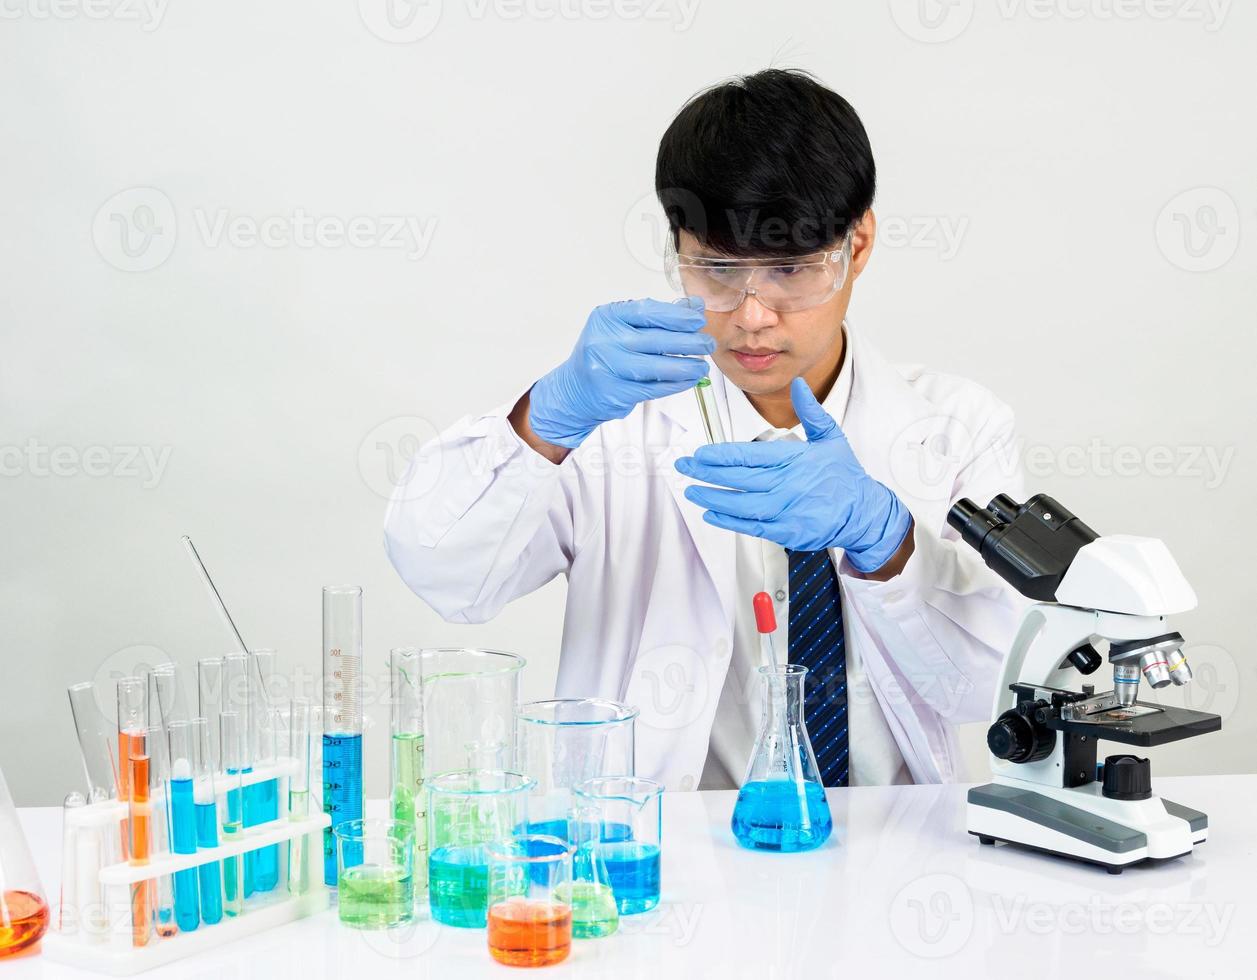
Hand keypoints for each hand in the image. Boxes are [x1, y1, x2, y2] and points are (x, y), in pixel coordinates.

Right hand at [528, 298, 712, 448]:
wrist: (575, 389)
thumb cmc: (603, 354)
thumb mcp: (624, 327)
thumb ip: (658, 316)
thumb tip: (694, 307)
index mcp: (608, 317)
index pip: (648, 311)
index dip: (678, 316)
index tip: (699, 320)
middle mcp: (604, 340)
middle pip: (656, 340)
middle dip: (689, 342)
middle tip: (708, 344)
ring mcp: (608, 368)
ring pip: (657, 367)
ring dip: (685, 367)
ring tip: (702, 366)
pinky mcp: (614, 393)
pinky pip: (653, 388)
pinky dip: (675, 385)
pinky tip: (688, 380)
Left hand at [675, 377, 912, 572]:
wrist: (863, 513)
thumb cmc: (844, 475)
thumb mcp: (830, 437)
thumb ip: (811, 411)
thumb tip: (798, 384)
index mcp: (795, 458)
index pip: (749, 455)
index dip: (721, 454)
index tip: (700, 452)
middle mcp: (788, 484)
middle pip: (739, 478)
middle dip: (707, 472)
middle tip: (684, 466)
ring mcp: (787, 510)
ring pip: (741, 504)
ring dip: (712, 497)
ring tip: (692, 491)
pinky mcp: (787, 532)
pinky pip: (751, 526)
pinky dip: (728, 521)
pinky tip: (711, 514)